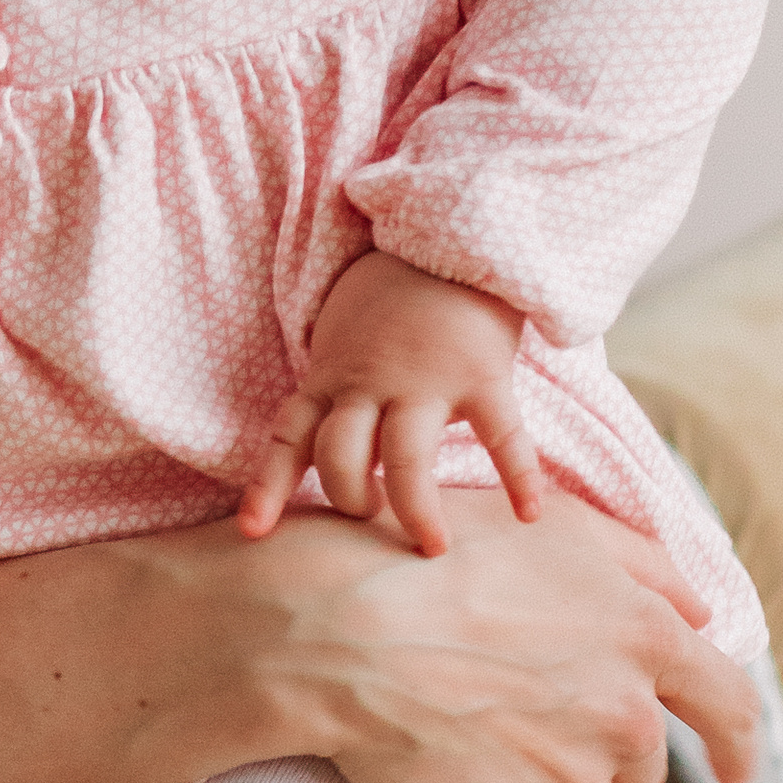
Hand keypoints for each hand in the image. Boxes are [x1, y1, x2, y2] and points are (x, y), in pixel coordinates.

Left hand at [241, 247, 544, 555]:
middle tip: (369, 515)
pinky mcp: (481, 375)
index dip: (268, 486)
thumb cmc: (392, 297)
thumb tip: (324, 449)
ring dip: (415, 508)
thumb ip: (333, 388)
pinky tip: (529, 513)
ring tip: (431, 545)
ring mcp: (426, 381)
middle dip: (349, 497)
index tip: (253, 532)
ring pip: (406, 459)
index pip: (288, 436)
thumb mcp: (341, 336)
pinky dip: (518, 476)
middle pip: (341, 457)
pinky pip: (501, 435)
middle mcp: (371, 384)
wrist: (452, 237)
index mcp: (333, 377)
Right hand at [250, 487, 758, 782]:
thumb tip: (700, 609)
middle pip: (636, 773)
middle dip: (590, 760)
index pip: (729, 705)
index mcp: (644, 640)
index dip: (734, 743)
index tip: (733, 769)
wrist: (333, 629)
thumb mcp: (547, 524)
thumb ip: (639, 562)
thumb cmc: (428, 559)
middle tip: (511, 727)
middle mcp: (625, 719)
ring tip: (467, 763)